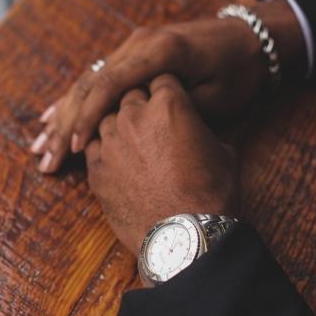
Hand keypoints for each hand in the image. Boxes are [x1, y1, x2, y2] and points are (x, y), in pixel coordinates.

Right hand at [31, 0, 304, 172]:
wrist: (248, 39)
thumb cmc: (238, 71)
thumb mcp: (216, 97)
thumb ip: (175, 111)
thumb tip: (139, 135)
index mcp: (159, 51)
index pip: (111, 84)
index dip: (90, 117)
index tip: (75, 147)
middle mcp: (139, 43)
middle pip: (90, 84)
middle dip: (65, 123)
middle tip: (46, 158)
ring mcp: (133, 46)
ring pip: (88, 82)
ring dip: (63, 116)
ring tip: (40, 147)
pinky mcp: (133, 55)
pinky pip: (97, 78)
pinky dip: (75, 102)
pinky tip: (52, 119)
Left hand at [84, 74, 239, 253]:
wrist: (184, 236)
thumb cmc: (211, 194)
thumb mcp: (224, 152)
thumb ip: (203, 131)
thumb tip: (197, 131)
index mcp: (169, 104)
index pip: (161, 79)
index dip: (166, 89)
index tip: (169, 100)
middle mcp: (134, 115)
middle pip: (129, 93)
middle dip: (140, 103)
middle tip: (151, 121)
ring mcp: (110, 142)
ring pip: (106, 117)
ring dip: (118, 125)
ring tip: (132, 141)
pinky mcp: (95, 169)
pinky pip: (92, 146)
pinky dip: (103, 149)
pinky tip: (116, 159)